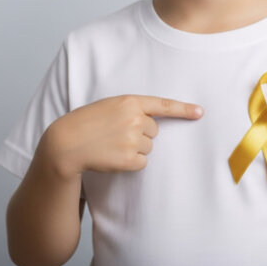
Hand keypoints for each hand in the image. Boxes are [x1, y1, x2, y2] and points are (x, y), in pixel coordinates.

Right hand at [38, 95, 203, 178]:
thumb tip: (153, 124)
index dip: (184, 109)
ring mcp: (133, 139)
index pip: (163, 105)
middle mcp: (135, 119)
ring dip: (134, 149)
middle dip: (140, 134)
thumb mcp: (108, 107)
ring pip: (148, 147)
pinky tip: (113, 157)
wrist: (65, 143)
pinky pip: (142, 162)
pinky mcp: (130, 159)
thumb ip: (131, 110)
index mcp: (129, 102)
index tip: (200, 112)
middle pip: (154, 131)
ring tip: (111, 145)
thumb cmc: (86, 124)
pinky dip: (131, 163)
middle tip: (115, 135)